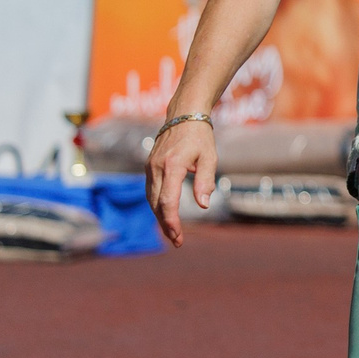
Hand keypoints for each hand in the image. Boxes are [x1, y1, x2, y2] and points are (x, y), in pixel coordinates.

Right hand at [145, 118, 216, 247]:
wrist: (183, 115)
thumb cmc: (200, 137)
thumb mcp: (209, 158)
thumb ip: (205, 182)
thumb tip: (203, 205)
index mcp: (172, 166)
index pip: (168, 200)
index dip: (172, 221)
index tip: (177, 236)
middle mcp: (156, 168)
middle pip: (156, 204)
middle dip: (166, 224)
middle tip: (177, 241)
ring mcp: (150, 167)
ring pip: (151, 199)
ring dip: (160, 217)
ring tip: (173, 233)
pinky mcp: (149, 166)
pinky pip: (150, 190)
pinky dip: (157, 205)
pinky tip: (165, 215)